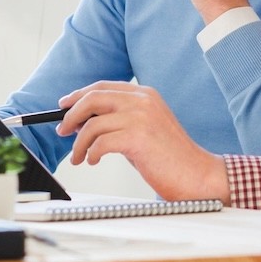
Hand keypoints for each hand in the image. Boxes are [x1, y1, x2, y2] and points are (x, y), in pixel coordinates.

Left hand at [57, 81, 229, 202]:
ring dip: (79, 143)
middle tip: (63, 131)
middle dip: (72, 115)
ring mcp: (141, 117)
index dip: (78, 96)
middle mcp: (143, 100)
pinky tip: (94, 161)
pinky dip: (91, 153)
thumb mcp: (144, 129)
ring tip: (80, 157)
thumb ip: (120, 120)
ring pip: (92, 123)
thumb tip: (85, 123)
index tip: (64, 107)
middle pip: (93, 98)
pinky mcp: (138, 137)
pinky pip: (100, 142)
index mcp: (145, 94)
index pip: (102, 87)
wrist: (197, 174)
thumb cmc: (171, 157)